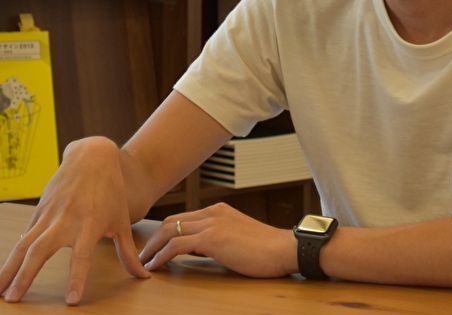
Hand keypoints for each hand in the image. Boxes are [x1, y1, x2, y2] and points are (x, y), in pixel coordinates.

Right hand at [0, 137, 148, 304]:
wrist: (93, 157)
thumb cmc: (111, 191)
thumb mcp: (122, 221)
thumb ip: (128, 252)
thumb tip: (143, 276)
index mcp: (91, 224)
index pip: (82, 255)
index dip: (77, 278)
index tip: (71, 300)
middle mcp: (67, 220)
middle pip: (42, 250)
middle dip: (25, 276)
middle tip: (12, 299)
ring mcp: (50, 214)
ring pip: (24, 244)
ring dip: (9, 268)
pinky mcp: (39, 210)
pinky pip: (24, 235)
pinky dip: (13, 254)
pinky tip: (5, 271)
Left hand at [140, 202, 295, 277]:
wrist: (283, 249)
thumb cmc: (266, 249)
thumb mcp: (239, 238)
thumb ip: (219, 238)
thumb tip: (200, 250)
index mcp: (220, 211)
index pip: (184, 218)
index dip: (165, 233)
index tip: (155, 247)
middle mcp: (213, 212)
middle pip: (171, 221)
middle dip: (153, 238)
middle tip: (142, 255)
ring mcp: (212, 223)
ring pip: (170, 230)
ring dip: (152, 247)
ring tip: (142, 262)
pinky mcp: (212, 238)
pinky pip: (177, 245)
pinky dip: (161, 255)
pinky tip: (155, 267)